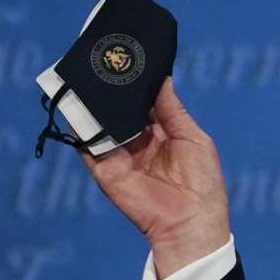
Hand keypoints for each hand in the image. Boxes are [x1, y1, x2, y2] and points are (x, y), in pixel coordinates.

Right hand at [80, 77, 231, 276]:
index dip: (136, 83)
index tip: (129, 58)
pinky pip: (87, 145)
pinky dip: (80, 127)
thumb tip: (161, 79)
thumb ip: (173, 110)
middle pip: (119, 110)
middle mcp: (137, 142)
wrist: (190, 221)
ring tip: (88, 76)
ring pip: (101, 123)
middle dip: (113, 89)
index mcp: (161, 133)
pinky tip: (76, 105)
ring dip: (94, 103)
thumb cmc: (202, 182)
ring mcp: (119, 155)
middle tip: (105, 60)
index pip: (142, 102)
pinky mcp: (104, 169)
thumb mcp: (193, 138)